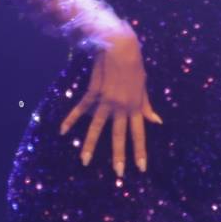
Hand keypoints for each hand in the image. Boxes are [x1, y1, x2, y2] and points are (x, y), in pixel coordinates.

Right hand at [59, 25, 161, 176]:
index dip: (140, 151)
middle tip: (118, 174)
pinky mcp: (93, 93)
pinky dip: (71, 119)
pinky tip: (63, 131)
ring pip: (97, 128)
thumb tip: (157, 122)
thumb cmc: (134, 66)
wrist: (120, 47)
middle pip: (119, 136)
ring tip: (85, 162)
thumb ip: (147, 106)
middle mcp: (121, 107)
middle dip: (119, 156)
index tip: (141, 168)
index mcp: (135, 107)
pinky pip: (81, 109)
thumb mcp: (143, 87)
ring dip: (91, 145)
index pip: (139, 134)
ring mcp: (106, 101)